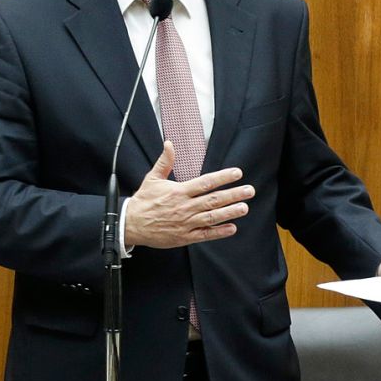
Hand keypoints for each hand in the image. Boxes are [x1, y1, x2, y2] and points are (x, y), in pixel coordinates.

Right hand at [125, 141, 254, 248]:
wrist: (131, 223)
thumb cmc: (144, 201)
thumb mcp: (152, 178)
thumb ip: (165, 162)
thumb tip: (169, 144)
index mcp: (179, 191)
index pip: (205, 182)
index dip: (223, 177)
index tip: (237, 173)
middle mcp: (185, 207)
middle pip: (213, 200)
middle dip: (233, 195)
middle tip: (249, 191)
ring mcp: (186, 222)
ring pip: (212, 217)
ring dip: (230, 212)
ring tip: (244, 207)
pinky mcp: (184, 236)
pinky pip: (205, 234)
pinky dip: (219, 232)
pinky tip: (232, 228)